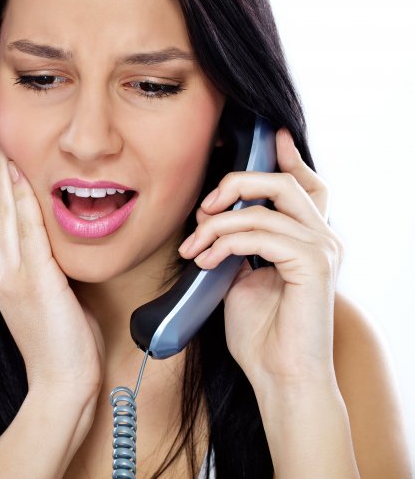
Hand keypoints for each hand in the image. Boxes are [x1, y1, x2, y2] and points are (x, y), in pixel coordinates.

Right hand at [0, 136, 103, 397]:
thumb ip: (44, 268)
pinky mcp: (32, 278)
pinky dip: (20, 197)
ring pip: (4, 211)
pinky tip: (19, 172)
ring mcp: (10, 274)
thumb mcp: (48, 298)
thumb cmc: (61, 344)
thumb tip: (54, 245)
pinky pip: (25, 228)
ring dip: (3, 173)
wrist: (60, 383)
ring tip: (1, 140)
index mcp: (0, 273)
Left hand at [177, 128, 343, 389]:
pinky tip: (206, 260)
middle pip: (283, 182)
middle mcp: (322, 238)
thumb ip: (236, 244)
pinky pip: (261, 233)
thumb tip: (211, 219)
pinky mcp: (313, 265)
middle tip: (203, 207)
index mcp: (307, 238)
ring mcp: (322, 249)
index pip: (304, 184)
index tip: (265, 137)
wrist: (279, 377)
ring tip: (193, 248)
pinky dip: (225, 241)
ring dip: (217, 222)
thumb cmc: (260, 333)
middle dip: (236, 183)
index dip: (285, 157)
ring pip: (265, 204)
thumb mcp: (240, 277)